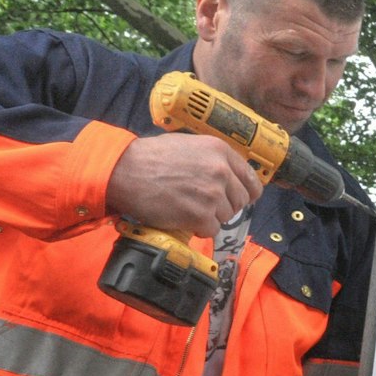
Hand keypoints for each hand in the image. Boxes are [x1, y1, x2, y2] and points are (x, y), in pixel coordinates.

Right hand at [105, 134, 261, 237]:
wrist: (125, 171)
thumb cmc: (151, 157)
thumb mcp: (188, 145)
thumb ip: (212, 159)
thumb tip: (229, 176)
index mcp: (220, 151)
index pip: (251, 179)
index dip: (247, 192)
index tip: (241, 199)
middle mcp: (221, 171)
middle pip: (240, 200)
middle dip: (225, 206)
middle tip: (204, 205)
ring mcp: (212, 194)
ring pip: (226, 217)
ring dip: (210, 217)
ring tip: (187, 208)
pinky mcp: (201, 215)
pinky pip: (212, 230)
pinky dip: (199, 229)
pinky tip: (184, 218)